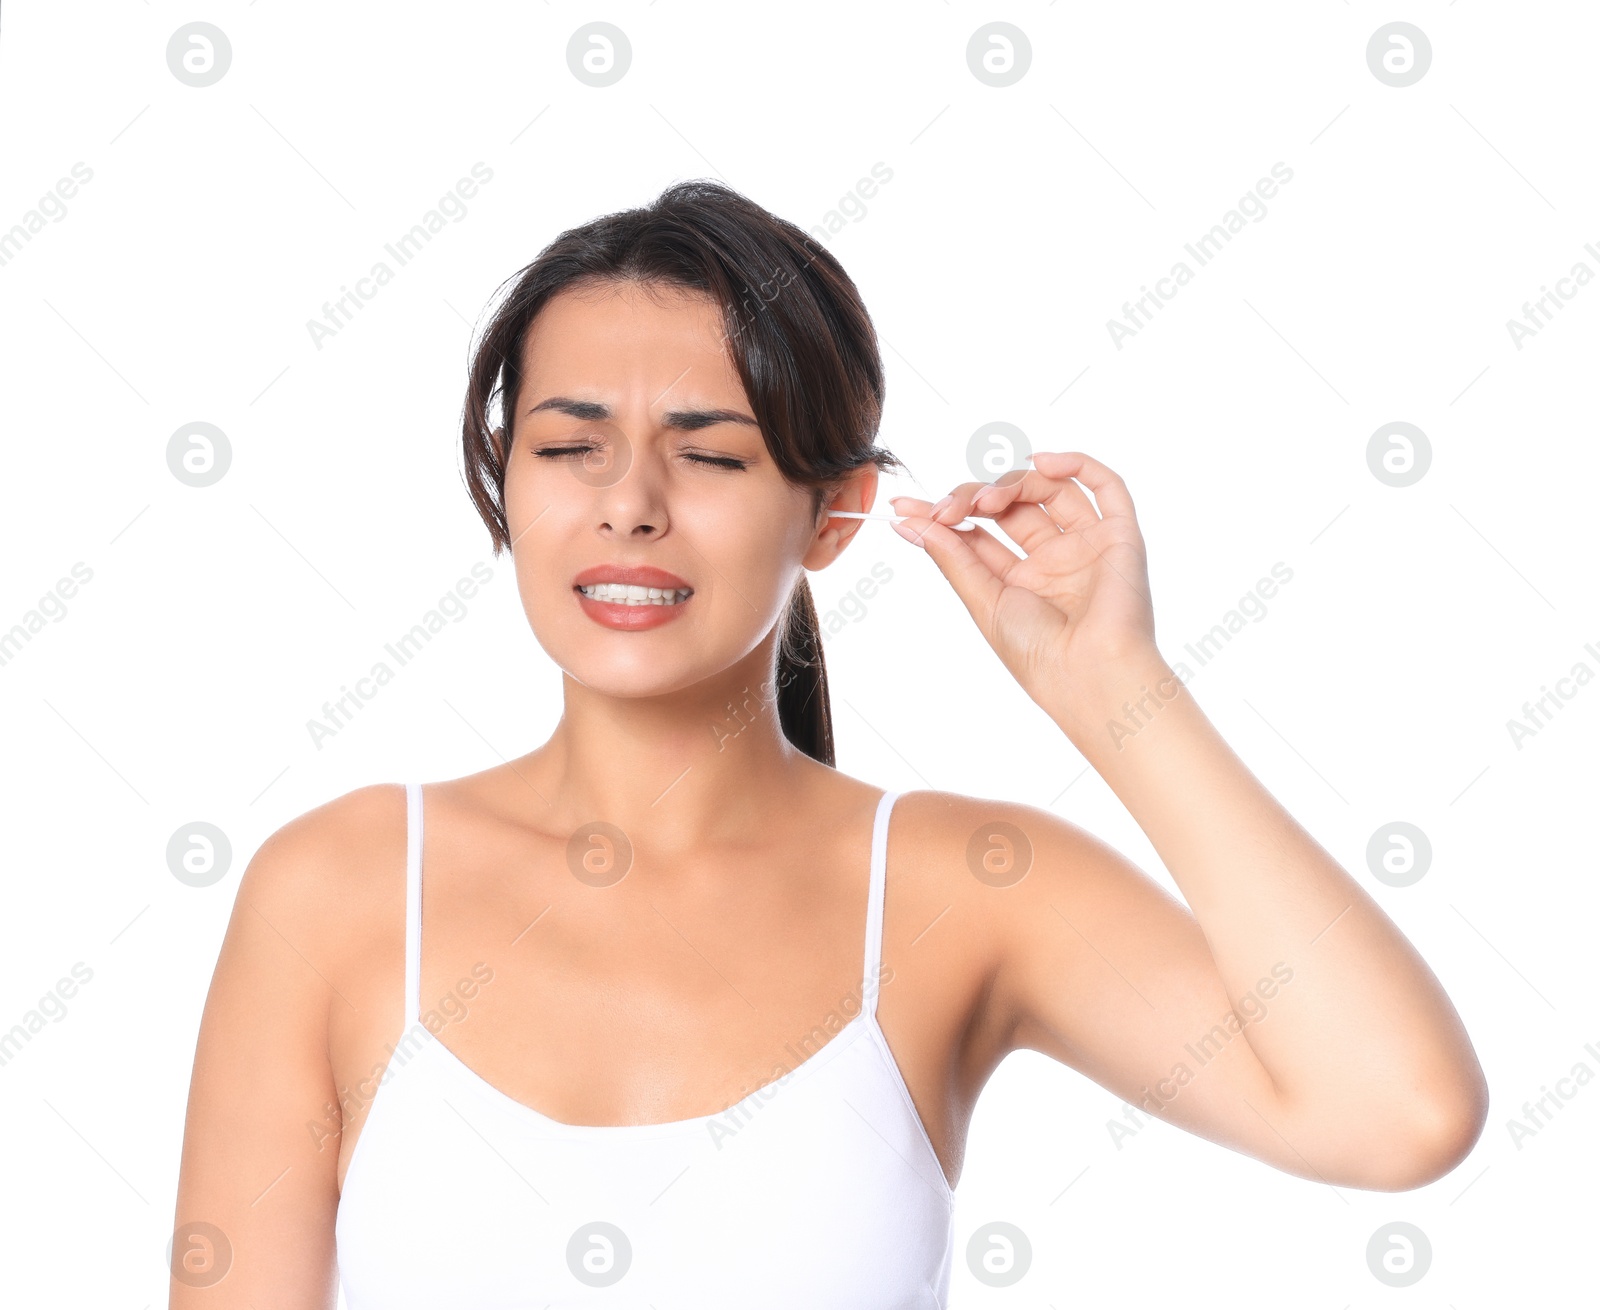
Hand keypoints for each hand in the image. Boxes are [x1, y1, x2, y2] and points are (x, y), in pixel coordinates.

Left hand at [889, 451, 1159, 709]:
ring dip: (1012, 484)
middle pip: (1011, 505)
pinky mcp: (1120, 536)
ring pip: (1050, 489)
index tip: (906, 508)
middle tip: (947, 510)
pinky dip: (1075, 464)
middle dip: (973, 498)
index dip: (944, 516)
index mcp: (1020, 580)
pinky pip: (1106, 487)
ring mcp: (1086, 545)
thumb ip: (952, 557)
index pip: (978, 533)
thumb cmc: (1038, 653)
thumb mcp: (983, 601)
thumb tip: (910, 523)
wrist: (1088, 675)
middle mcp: (1054, 559)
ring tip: (985, 502)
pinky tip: (1040, 463)